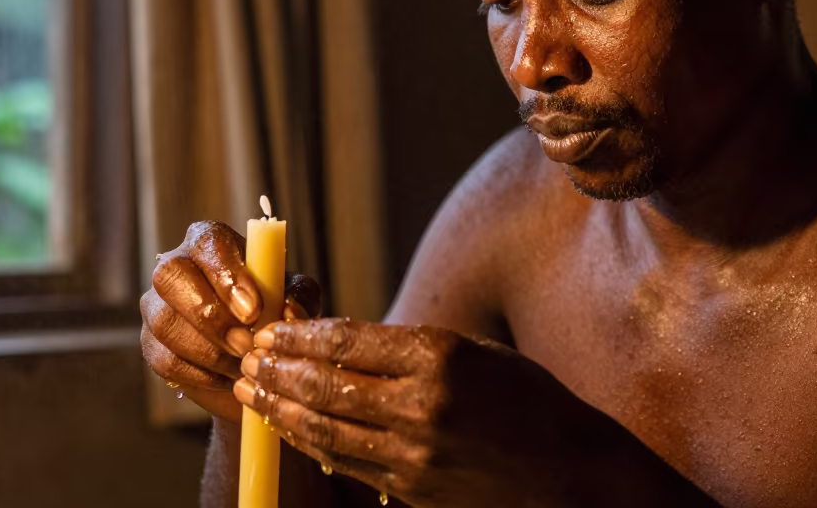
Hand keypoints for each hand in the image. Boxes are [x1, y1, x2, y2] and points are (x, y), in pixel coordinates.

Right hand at [140, 220, 320, 422]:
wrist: (255, 360)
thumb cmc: (274, 313)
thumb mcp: (294, 299)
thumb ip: (297, 297)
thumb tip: (289, 311)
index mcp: (211, 243)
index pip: (208, 243)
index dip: (226, 275)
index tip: (253, 310)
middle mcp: (176, 265)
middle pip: (170, 275)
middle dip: (211, 315)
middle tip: (246, 344)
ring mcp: (157, 305)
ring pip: (165, 322)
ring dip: (209, 351)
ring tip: (244, 364)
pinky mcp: (150, 343)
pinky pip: (165, 359)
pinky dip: (201, 374)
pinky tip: (227, 377)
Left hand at [233, 318, 603, 507]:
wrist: (568, 473)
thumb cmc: (525, 400)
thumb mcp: (475, 352)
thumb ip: (411, 349)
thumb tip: (339, 342)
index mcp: (440, 356)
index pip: (348, 340)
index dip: (300, 334)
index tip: (272, 328)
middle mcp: (423, 405)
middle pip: (327, 384)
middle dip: (278, 369)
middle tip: (248, 355)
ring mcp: (416, 453)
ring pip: (327, 427)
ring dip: (281, 407)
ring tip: (253, 390)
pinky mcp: (412, 489)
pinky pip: (347, 463)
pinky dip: (311, 442)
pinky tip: (289, 427)